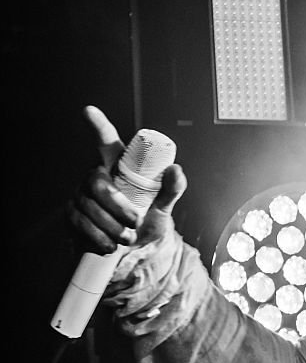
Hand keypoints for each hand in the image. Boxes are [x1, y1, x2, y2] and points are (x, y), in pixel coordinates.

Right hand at [67, 106, 185, 252]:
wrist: (135, 250)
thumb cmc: (148, 221)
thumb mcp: (164, 206)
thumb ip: (172, 188)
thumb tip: (175, 170)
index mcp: (118, 168)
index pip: (106, 143)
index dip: (98, 126)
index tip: (90, 111)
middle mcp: (96, 177)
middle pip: (97, 183)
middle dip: (117, 206)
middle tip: (135, 221)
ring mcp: (81, 197)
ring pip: (88, 207)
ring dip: (111, 226)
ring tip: (126, 237)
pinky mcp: (72, 216)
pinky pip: (79, 225)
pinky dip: (98, 238)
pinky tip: (109, 244)